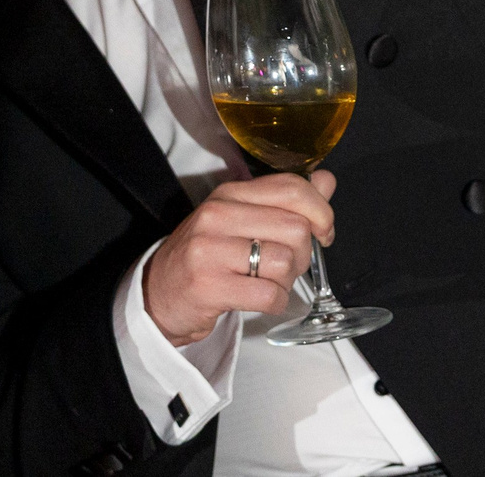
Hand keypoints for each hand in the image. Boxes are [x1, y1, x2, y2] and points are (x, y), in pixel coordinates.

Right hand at [143, 171, 337, 346]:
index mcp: (230, 193)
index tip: (324, 232)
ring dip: (287, 282)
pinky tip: (259, 300)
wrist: (158, 294)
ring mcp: (210, 250)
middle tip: (285, 266)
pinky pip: (269, 295)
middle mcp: (218, 215)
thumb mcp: (241, 218)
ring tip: (267, 282)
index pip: (292, 188)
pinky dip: (276, 302)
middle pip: (296, 228)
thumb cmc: (207, 256)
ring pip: (285, 262)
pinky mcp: (208, 285)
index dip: (321, 212)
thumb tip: (326, 181)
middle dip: (302, 255)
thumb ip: (285, 200)